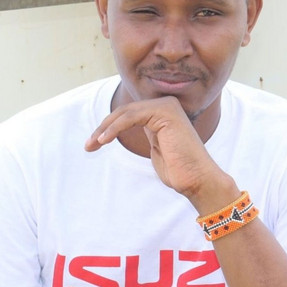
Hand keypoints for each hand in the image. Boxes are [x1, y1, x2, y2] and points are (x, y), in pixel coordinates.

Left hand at [85, 97, 232, 203]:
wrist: (198, 180)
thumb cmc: (179, 170)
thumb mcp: (157, 148)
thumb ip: (148, 134)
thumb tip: (126, 129)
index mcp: (163, 112)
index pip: (127, 114)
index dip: (107, 127)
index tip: (92, 144)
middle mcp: (166, 105)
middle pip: (124, 111)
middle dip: (102, 128)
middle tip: (88, 145)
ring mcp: (166, 107)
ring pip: (125, 113)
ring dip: (104, 129)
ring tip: (92, 145)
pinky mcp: (165, 113)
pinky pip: (131, 117)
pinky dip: (114, 128)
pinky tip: (103, 140)